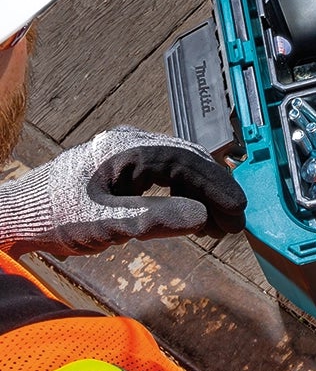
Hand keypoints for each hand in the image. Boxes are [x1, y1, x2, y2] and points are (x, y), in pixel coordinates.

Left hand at [0, 126, 245, 256]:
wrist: (17, 216)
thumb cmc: (54, 216)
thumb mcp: (104, 223)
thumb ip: (154, 219)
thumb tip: (203, 217)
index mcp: (129, 148)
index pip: (188, 162)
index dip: (217, 187)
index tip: (238, 211)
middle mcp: (134, 143)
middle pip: (190, 162)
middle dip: (216, 193)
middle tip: (236, 224)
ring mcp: (130, 154)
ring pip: (181, 170)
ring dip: (203, 196)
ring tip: (221, 226)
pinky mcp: (126, 169)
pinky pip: (167, 177)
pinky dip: (185, 197)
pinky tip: (195, 217)